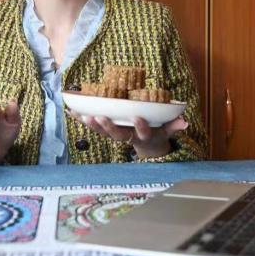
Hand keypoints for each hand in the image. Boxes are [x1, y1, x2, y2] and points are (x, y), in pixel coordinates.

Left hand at [69, 111, 187, 158]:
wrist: (146, 145)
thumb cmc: (156, 132)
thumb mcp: (167, 130)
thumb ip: (174, 126)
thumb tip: (184, 122)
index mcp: (142, 136)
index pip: (142, 133)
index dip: (140, 127)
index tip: (138, 118)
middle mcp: (127, 136)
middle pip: (116, 135)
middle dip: (108, 127)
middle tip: (100, 118)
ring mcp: (114, 133)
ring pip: (102, 131)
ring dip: (91, 124)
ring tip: (83, 115)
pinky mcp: (105, 129)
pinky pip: (92, 125)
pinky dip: (80, 118)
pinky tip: (70, 110)